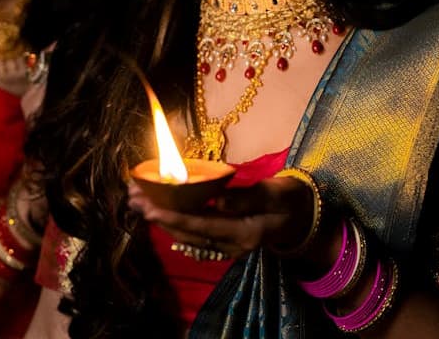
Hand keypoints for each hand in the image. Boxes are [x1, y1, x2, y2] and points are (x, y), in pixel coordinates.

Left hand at [127, 175, 314, 260]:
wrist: (305, 217)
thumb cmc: (291, 200)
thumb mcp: (275, 193)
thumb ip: (246, 197)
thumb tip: (217, 199)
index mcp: (245, 233)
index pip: (203, 226)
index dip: (175, 217)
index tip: (150, 207)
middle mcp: (233, 245)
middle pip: (189, 234)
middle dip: (159, 217)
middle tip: (134, 199)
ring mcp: (228, 246)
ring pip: (188, 236)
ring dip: (162, 220)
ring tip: (138, 203)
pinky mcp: (225, 241)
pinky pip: (195, 235)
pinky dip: (175, 222)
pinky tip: (158, 214)